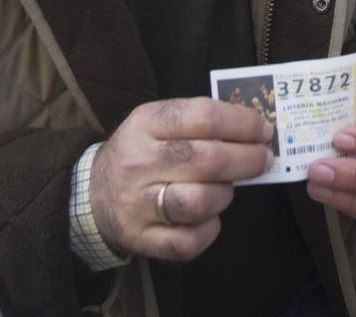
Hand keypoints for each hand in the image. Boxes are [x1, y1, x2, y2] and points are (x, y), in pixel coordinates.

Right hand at [90, 97, 272, 261]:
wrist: (92, 195)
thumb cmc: (140, 153)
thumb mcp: (157, 123)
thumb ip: (200, 122)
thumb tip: (256, 130)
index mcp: (145, 123)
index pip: (204, 116)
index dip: (243, 123)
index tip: (264, 130)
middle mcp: (138, 161)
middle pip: (207, 160)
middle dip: (248, 159)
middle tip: (263, 159)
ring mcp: (137, 204)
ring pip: (200, 202)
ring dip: (225, 194)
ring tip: (226, 189)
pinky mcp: (141, 239)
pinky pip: (190, 240)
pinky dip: (210, 229)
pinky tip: (209, 217)